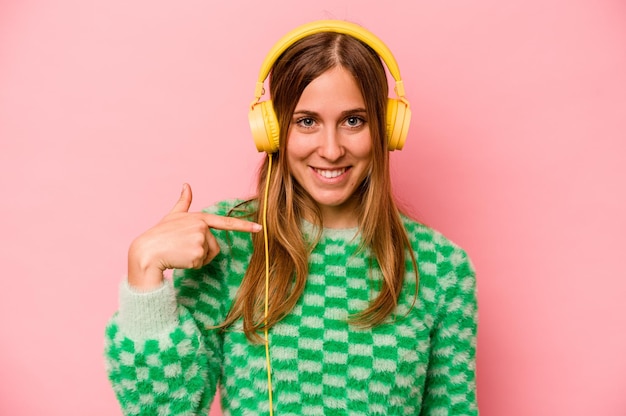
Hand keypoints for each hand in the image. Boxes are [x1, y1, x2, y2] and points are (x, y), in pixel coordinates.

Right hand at [127, 183, 260, 289]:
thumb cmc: (159, 235)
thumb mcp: (173, 216)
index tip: (259, 228)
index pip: (226, 222)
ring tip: (180, 253)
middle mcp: (202, 226)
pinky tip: (179, 259)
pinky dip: (191, 265)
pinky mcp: (198, 253)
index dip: (244, 225)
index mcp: (200, 218)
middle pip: (215, 246)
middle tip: (182, 248)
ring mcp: (201, 239)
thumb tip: (186, 185)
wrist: (146, 252)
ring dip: (197, 259)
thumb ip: (183, 202)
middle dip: (201, 251)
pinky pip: (201, 264)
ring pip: (209, 256)